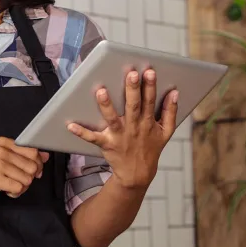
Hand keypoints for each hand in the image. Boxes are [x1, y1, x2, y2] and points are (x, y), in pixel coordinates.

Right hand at [0, 137, 49, 201]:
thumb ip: (21, 155)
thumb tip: (46, 156)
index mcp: (3, 142)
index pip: (33, 150)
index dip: (37, 164)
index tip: (32, 172)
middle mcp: (1, 150)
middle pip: (33, 166)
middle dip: (30, 178)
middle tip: (18, 182)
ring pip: (27, 179)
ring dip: (21, 187)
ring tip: (9, 186)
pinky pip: (18, 188)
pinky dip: (15, 194)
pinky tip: (5, 191)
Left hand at [67, 69, 178, 189]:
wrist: (138, 175)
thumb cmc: (151, 149)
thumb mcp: (166, 133)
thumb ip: (171, 112)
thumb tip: (174, 93)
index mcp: (148, 122)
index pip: (150, 101)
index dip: (150, 87)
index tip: (149, 72)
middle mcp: (134, 127)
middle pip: (134, 106)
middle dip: (133, 90)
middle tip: (131, 74)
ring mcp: (119, 136)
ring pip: (113, 119)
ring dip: (107, 106)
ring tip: (101, 91)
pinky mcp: (107, 144)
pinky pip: (93, 138)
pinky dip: (82, 132)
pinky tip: (70, 125)